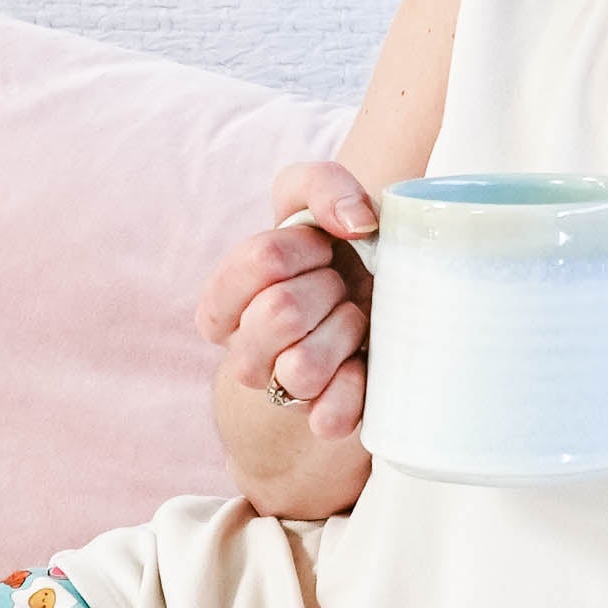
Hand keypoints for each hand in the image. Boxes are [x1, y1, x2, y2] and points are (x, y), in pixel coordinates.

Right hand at [197, 163, 378, 442]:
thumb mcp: (318, 198)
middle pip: (280, 312)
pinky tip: (363, 362)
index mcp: (225, 299)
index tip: (322, 248)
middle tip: (339, 287)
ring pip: (301, 369)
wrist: (382, 307)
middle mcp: (242, 351)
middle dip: (326, 288)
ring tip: (353, 320)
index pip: (260, 260)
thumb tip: (355, 222)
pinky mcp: (321, 420)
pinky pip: (329, 417)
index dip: (304, 247)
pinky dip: (356, 388)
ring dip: (344, 332)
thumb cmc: (338, 251)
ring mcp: (279, 392)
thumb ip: (324, 186)